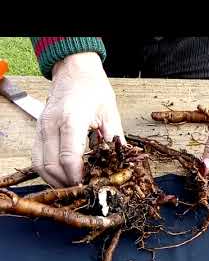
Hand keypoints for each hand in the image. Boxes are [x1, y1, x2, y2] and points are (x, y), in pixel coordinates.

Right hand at [32, 52, 125, 186]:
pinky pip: (37, 157)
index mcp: (71, 119)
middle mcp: (51, 125)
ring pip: (40, 164)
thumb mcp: (110, 112)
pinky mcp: (38, 130)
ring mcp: (41, 127)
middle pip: (51, 165)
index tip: (89, 187)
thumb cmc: (93, 88)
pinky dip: (47, 171)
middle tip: (84, 191)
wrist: (74, 69)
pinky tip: (62, 176)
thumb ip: (114, 139)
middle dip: (67, 183)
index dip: (77, 177)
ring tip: (74, 187)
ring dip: (55, 180)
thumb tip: (120, 162)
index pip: (68, 157)